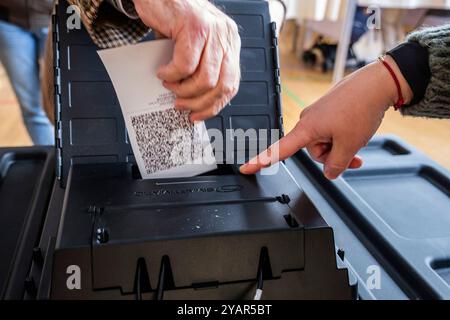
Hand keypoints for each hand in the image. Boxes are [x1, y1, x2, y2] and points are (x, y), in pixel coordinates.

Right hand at [133, 0, 240, 121]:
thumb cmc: (173, 17)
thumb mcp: (193, 46)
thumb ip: (199, 68)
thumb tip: (192, 98)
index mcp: (229, 43)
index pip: (231, 83)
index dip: (215, 104)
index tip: (199, 114)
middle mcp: (226, 36)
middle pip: (223, 86)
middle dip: (200, 103)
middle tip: (181, 105)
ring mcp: (213, 31)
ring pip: (206, 79)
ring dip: (184, 90)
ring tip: (169, 85)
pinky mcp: (196, 27)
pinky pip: (186, 65)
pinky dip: (171, 74)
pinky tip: (163, 72)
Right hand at [240, 56, 412, 179]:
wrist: (377, 84)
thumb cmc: (361, 108)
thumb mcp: (349, 145)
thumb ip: (336, 165)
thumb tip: (330, 173)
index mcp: (306, 128)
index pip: (278, 150)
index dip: (260, 161)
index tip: (244, 168)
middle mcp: (308, 120)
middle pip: (314, 151)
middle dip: (334, 156)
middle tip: (354, 155)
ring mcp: (318, 115)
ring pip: (325, 143)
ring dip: (341, 147)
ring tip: (358, 139)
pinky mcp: (328, 111)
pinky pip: (331, 132)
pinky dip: (344, 137)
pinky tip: (357, 133)